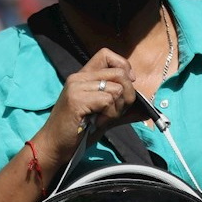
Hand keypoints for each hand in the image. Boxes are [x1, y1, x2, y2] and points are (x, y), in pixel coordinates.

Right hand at [38, 49, 138, 167]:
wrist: (54, 146)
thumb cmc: (78, 132)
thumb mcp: (104, 116)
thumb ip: (122, 109)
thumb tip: (146, 110)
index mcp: (83, 77)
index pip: (107, 54)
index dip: (123, 67)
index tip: (125, 86)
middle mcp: (78, 77)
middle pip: (119, 73)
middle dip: (127, 95)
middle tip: (113, 112)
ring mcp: (77, 87)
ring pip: (117, 88)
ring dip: (117, 109)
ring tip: (102, 119)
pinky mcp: (77, 100)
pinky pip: (108, 100)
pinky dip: (109, 114)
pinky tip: (97, 123)